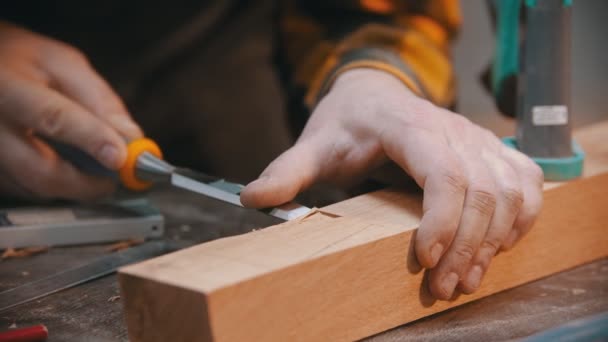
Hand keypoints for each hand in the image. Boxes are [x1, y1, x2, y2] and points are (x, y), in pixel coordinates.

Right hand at [0, 22, 141, 199]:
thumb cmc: (17, 61)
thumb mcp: (62, 64)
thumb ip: (98, 99)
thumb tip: (129, 137)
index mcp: (6, 87)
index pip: (54, 118)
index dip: (92, 140)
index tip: (119, 156)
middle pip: (41, 171)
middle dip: (87, 182)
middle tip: (114, 179)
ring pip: (34, 188)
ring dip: (72, 185)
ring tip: (90, 166)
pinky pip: (24, 190)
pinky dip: (53, 185)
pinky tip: (62, 167)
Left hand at [241, 68, 543, 299]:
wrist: (375, 93)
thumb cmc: (347, 121)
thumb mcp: (314, 143)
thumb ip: (287, 171)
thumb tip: (252, 200)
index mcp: (409, 127)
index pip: (444, 172)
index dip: (442, 221)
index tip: (424, 261)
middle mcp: (453, 130)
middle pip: (482, 192)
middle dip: (467, 247)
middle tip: (443, 287)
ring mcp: (477, 139)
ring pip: (509, 191)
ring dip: (494, 241)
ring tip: (467, 278)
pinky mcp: (492, 150)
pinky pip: (525, 183)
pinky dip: (522, 217)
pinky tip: (501, 245)